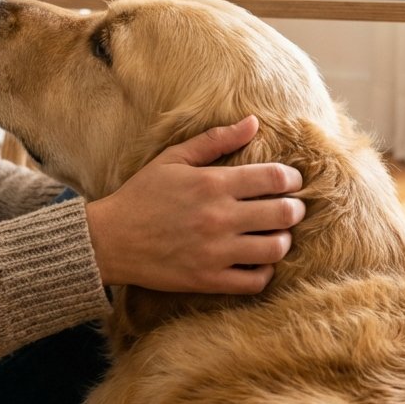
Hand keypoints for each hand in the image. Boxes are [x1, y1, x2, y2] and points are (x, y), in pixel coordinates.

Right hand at [84, 116, 305, 293]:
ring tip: (275, 235)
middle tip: (291, 208)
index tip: (291, 182)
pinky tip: (257, 262)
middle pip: (284, 213)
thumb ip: (215, 139)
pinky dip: (265, 272)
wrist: (109, 240)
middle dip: (295, 209)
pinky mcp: (209, 280)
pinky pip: (256, 281)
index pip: (275, 178)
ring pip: (276, 249)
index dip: (292, 179)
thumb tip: (254, 122)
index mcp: (213, 183)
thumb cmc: (142, 195)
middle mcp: (219, 217)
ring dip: (283, 240)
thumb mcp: (174, 159)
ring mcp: (216, 251)